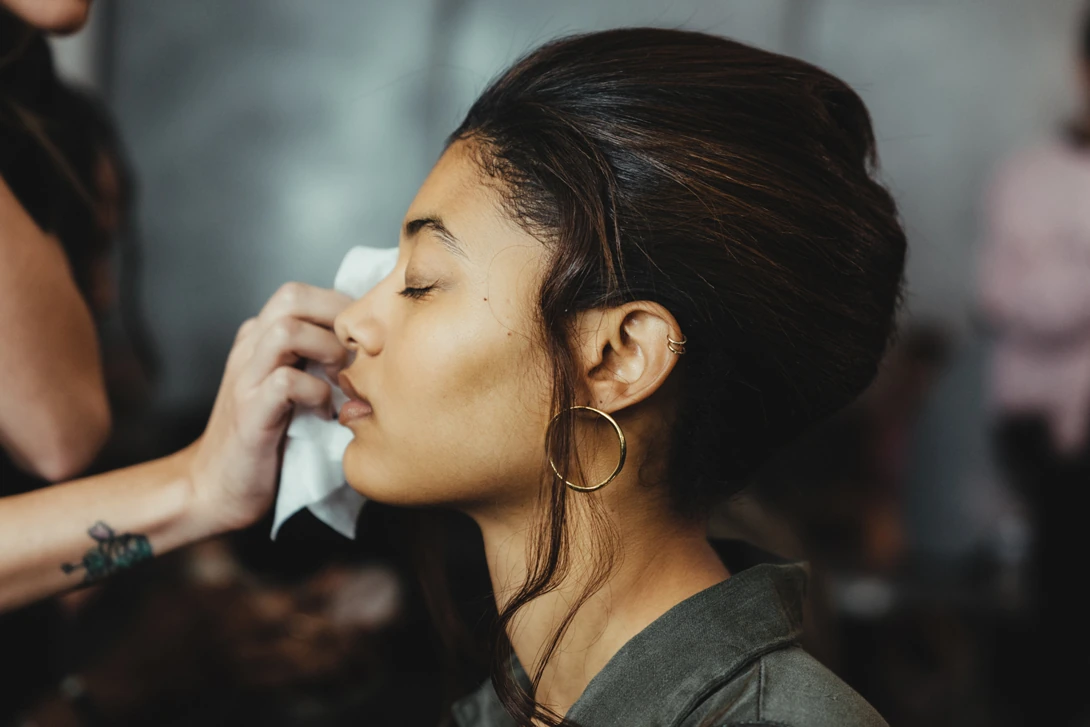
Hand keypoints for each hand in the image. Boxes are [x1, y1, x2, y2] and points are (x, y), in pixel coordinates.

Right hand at [185, 282, 352, 533]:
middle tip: (355, 354)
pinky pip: (285, 381)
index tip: (363, 339)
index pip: (303, 294)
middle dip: (336, 317)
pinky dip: (315, 393)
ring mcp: (246, 379)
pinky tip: (324, 413)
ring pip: (285, 330)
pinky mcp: (250, 413)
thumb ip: (316, 362)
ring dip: (326, 350)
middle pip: (291, 296)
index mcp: (260, 340)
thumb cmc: (267, 440)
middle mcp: (250, 350)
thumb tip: (369, 347)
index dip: (341, 307)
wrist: (216, 487)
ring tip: (340, 380)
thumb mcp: (294, 390)